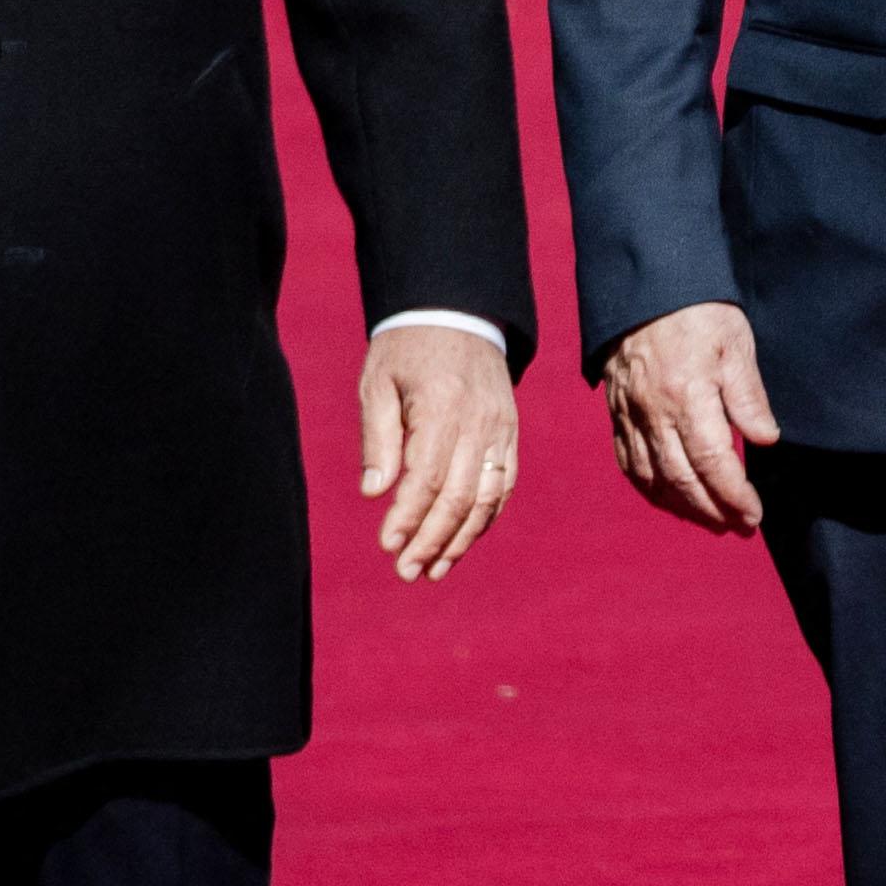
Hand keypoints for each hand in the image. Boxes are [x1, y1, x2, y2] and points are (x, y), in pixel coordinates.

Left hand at [356, 323, 518, 580]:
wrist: (458, 313)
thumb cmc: (406, 350)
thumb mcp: (378, 382)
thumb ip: (378, 438)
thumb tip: (374, 494)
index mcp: (442, 408)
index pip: (427, 477)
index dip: (408, 518)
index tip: (387, 546)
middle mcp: (479, 423)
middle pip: (459, 497)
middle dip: (432, 541)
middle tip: (406, 572)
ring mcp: (501, 430)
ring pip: (487, 499)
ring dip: (460, 540)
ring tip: (433, 570)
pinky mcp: (511, 434)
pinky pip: (503, 486)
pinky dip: (484, 519)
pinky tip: (461, 542)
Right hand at [599, 299, 777, 536]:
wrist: (644, 284)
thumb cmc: (697, 309)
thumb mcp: (736, 343)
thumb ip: (748, 396)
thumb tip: (765, 440)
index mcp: (687, 394)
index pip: (712, 463)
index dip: (733, 496)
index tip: (753, 515)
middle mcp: (653, 411)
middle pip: (681, 480)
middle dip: (712, 511)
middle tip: (740, 527)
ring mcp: (630, 414)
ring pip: (651, 478)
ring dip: (682, 508)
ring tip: (710, 521)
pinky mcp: (616, 412)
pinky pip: (628, 462)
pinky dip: (649, 489)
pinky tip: (669, 498)